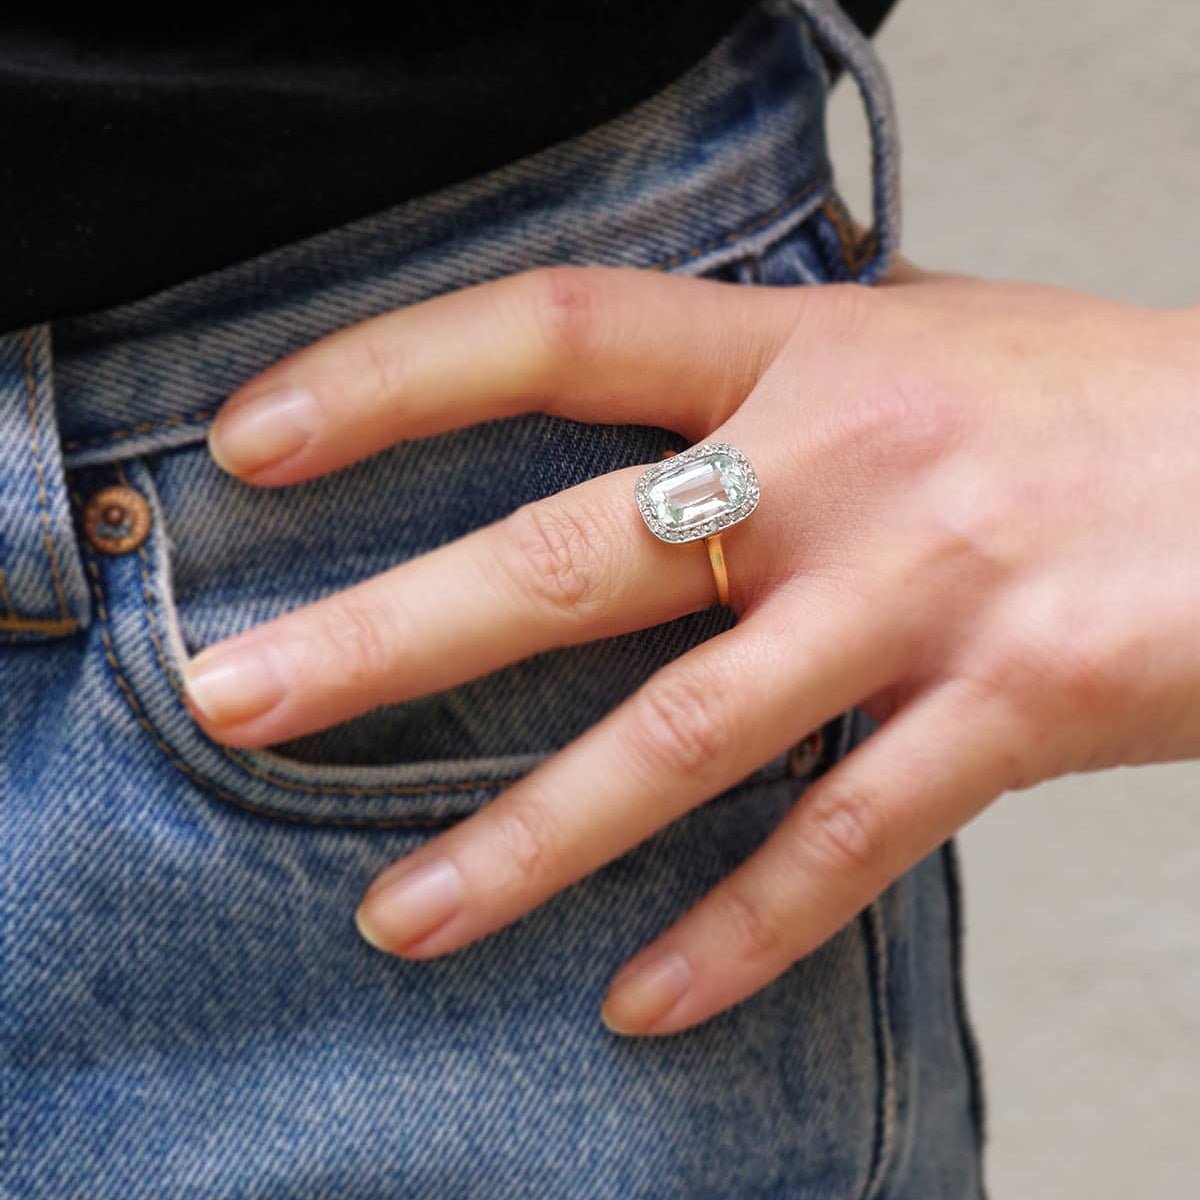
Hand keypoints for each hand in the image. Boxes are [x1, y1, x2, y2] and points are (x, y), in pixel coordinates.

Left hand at [181, 264, 1199, 1034]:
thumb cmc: (1092, 403)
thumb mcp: (921, 337)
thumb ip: (775, 366)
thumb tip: (649, 393)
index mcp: (806, 350)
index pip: (555, 336)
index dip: (393, 374)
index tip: (256, 439)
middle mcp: (842, 468)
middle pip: (571, 560)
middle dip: (390, 638)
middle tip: (237, 702)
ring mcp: (922, 596)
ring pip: (683, 738)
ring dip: (528, 841)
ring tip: (398, 918)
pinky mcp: (1012, 712)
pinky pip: (844, 845)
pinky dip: (739, 935)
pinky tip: (642, 1001)